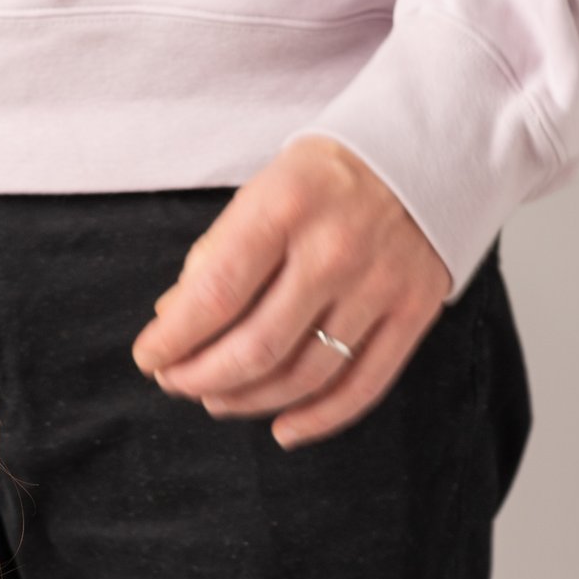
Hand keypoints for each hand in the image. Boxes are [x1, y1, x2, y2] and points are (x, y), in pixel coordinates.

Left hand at [132, 137, 450, 448]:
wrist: (429, 147)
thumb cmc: (327, 177)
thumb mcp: (263, 190)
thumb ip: (218, 254)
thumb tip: (174, 321)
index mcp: (286, 207)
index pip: (215, 295)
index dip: (173, 341)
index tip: (149, 359)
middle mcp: (335, 249)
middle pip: (256, 348)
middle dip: (201, 378)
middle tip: (177, 383)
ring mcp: (380, 284)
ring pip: (303, 375)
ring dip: (248, 401)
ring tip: (218, 400)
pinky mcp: (415, 310)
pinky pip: (362, 385)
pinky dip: (318, 420)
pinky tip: (283, 431)